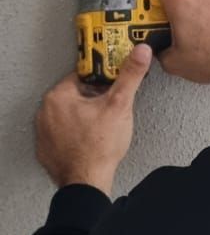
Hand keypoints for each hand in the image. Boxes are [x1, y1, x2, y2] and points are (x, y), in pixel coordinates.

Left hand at [36, 46, 152, 195]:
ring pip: (70, 115)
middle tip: (109, 111)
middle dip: (94, 100)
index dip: (102, 82)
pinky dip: (76, 135)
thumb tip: (140, 52)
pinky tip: (90, 140)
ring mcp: (44, 132)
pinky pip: (63, 133)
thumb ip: (130, 75)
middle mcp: (45, 112)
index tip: (112, 88)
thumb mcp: (120, 105)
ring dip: (85, 117)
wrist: (88, 182)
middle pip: (76, 95)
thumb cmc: (99, 147)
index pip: (83, 76)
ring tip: (101, 128)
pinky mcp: (47, 149)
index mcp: (58, 96)